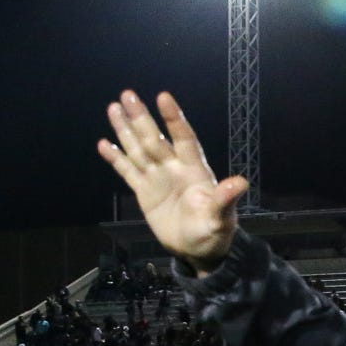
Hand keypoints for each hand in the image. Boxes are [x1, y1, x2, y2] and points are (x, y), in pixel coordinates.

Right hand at [98, 90, 246, 266]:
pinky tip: (104, 143)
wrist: (198, 250)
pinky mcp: (145, 192)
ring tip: (113, 108)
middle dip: (141, 118)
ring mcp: (158, 178)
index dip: (174, 119)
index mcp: (195, 171)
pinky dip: (116, 158)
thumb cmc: (214, 233)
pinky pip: (128, 171)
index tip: (163, 97)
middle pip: (155, 139)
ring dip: (126, 130)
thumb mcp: (221, 219)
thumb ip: (225, 200)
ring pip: (138, 149)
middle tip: (127, 94)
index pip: (184, 139)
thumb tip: (240, 183)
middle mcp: (174, 168)